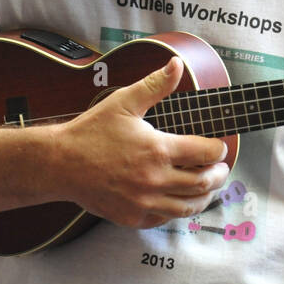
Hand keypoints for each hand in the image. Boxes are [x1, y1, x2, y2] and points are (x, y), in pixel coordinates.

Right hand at [51, 57, 229, 227]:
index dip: (218, 150)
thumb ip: (155, 84)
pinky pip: (164, 219)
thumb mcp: (124, 102)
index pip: (205, 153)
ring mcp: (144, 201)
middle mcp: (155, 179)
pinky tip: (179, 200)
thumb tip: (176, 64)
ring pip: (188, 206)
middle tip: (222, 169)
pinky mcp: (132, 216)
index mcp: (158, 149)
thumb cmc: (91, 131)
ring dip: (205, 197)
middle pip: (203, 183)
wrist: (60, 163)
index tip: (220, 148)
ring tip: (209, 188)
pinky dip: (177, 210)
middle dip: (219, 175)